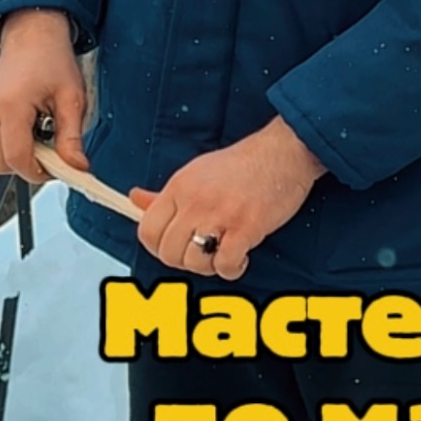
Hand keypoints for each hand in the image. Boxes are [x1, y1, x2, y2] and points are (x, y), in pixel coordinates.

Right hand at [0, 9, 88, 182]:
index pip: (16, 159)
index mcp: (10, 105)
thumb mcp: (72, 99)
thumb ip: (72, 138)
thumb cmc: (52, 61)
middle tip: (48, 149)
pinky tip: (22, 120)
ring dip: (15, 151)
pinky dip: (5, 139)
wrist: (32, 37)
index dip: (37, 172)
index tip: (55, 168)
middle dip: (25, 164)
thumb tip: (77, 167)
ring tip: (36, 127)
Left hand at [129, 117, 326, 281]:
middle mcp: (195, 201)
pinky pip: (225, 264)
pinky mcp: (246, 227)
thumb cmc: (243, 163)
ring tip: (223, 253)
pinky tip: (241, 257)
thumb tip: (136, 199)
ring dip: (208, 266)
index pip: (147, 230)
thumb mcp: (196, 171)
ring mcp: (220, 215)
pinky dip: (232, 269)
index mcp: (179, 187)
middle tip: (202, 253)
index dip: (157, 247)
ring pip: (193, 262)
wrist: (284, 152)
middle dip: (184, 260)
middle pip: (168, 252)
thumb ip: (165, 193)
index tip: (173, 247)